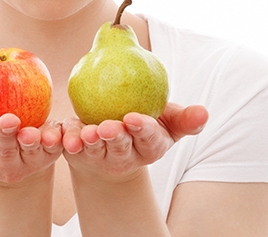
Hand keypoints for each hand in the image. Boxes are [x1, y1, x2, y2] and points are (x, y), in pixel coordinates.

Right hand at [0, 113, 62, 184]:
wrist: (11, 126)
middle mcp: (2, 167)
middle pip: (4, 153)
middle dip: (5, 137)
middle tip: (8, 120)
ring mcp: (27, 162)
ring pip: (29, 153)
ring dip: (29, 143)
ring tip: (29, 132)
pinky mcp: (48, 154)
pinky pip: (53, 148)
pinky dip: (54, 141)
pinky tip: (53, 134)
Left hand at [61, 103, 207, 178]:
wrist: (114, 138)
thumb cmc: (145, 124)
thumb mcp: (167, 120)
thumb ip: (184, 118)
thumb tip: (204, 113)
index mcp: (150, 146)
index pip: (148, 138)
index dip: (142, 130)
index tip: (134, 118)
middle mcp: (125, 154)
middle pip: (120, 147)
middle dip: (115, 138)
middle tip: (108, 127)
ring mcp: (100, 155)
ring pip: (94, 149)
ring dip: (89, 142)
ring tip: (85, 133)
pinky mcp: (78, 151)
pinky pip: (71, 144)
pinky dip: (67, 139)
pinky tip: (63, 133)